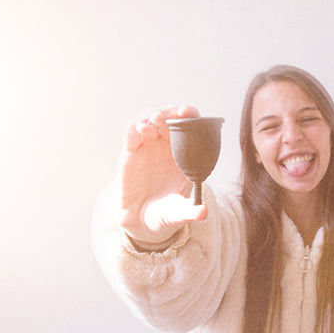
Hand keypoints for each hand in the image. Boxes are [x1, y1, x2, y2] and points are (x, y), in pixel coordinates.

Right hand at [118, 105, 207, 243]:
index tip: (188, 112)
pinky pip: (132, 131)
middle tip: (166, 116)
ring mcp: (149, 146)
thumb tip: (203, 212)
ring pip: (150, 119)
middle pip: (171, 117)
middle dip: (169, 112)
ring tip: (152, 121)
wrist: (141, 221)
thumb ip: (191, 211)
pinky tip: (139, 128)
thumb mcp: (179, 214)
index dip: (191, 116)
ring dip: (152, 115)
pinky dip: (135, 126)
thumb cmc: (166, 213)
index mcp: (187, 155)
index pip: (192, 126)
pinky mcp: (131, 150)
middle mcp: (169, 146)